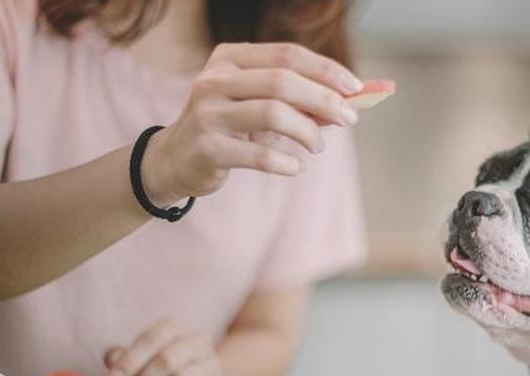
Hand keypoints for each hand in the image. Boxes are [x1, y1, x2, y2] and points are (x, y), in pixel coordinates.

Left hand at [104, 317, 227, 375]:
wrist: (203, 373)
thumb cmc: (162, 365)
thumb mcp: (140, 356)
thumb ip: (121, 356)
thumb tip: (112, 360)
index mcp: (175, 326)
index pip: (151, 339)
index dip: (128, 363)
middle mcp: (198, 339)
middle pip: (167, 360)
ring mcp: (212, 361)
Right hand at [141, 42, 362, 205]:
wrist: (174, 160)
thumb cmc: (228, 128)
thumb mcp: (255, 105)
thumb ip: (295, 101)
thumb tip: (346, 103)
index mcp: (229, 59)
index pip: (286, 55)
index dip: (326, 70)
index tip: (356, 88)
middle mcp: (215, 80)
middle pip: (282, 82)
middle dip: (324, 100)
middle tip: (350, 118)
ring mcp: (208, 113)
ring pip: (272, 114)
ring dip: (307, 132)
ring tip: (317, 146)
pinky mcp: (208, 148)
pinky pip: (258, 153)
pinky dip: (286, 161)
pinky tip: (296, 167)